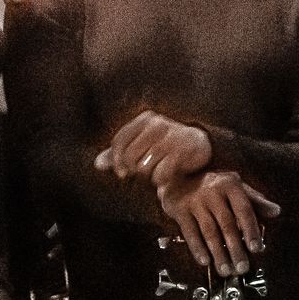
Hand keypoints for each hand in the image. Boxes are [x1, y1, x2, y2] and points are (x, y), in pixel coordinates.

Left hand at [95, 111, 212, 188]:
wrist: (200, 145)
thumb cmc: (167, 145)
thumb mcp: (144, 143)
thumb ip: (120, 152)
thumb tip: (98, 164)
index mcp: (145, 119)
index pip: (120, 141)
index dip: (116, 160)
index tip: (122, 173)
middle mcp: (157, 125)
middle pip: (130, 156)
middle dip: (134, 170)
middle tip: (144, 173)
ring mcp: (171, 138)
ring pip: (145, 166)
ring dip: (148, 175)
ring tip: (156, 173)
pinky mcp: (183, 153)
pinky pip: (161, 173)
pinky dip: (160, 179)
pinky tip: (166, 176)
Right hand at [158, 170, 280, 276]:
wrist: (178, 176)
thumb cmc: (213, 186)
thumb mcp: (236, 187)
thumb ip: (256, 201)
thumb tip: (276, 212)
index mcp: (231, 186)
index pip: (244, 210)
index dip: (251, 230)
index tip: (256, 249)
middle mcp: (213, 193)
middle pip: (227, 224)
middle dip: (235, 248)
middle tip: (242, 267)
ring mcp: (195, 201)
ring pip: (209, 231)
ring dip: (218, 253)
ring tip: (226, 270)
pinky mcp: (180, 210)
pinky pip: (190, 232)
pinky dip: (197, 248)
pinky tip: (205, 261)